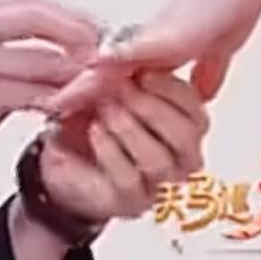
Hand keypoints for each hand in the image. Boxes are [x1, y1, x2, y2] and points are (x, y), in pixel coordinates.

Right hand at [0, 0, 100, 205]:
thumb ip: (3, 40)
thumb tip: (62, 36)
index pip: (27, 0)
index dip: (68, 13)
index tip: (95, 28)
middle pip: (36, 16)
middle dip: (78, 32)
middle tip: (104, 51)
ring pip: (41, 57)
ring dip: (75, 71)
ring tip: (93, 81)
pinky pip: (33, 92)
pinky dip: (57, 98)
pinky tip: (68, 105)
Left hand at [37, 71, 208, 222]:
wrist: (64, 159)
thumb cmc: (92, 122)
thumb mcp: (109, 90)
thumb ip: (126, 77)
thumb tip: (128, 57)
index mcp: (184, 127)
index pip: (196, 110)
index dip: (172, 90)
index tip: (144, 73)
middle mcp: (180, 159)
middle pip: (186, 137)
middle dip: (151, 108)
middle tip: (122, 90)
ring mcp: (158, 185)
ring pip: (159, 161)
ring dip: (129, 129)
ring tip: (105, 110)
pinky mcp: (131, 202)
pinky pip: (129, 180)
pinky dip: (110, 152)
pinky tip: (95, 131)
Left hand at [45, 0, 260, 115]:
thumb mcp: (220, 45)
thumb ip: (208, 69)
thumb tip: (203, 93)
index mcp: (156, 47)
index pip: (119, 77)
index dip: (97, 94)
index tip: (71, 111)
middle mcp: (148, 39)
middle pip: (103, 70)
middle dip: (78, 92)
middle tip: (45, 110)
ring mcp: (155, 34)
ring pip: (110, 63)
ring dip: (86, 84)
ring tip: (56, 102)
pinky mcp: (169, 32)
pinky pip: (136, 52)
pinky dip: (114, 65)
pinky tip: (93, 71)